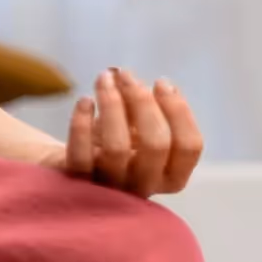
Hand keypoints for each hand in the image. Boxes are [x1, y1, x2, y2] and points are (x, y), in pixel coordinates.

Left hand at [37, 68, 202, 196]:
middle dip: (142, 101)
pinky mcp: (78, 182)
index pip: (189, 146)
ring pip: (117, 148)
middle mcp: (144, 186)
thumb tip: (159, 85)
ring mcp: (111, 187)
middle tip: (126, 74)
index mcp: (170, 175)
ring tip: (104, 78)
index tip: (161, 82)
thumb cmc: (114, 139)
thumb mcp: (138, 125)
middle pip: (155, 144)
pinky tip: (85, 100)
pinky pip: (80, 155)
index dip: (178, 110)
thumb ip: (152, 108)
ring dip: (111, 103)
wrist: (71, 165)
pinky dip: (81, 122)